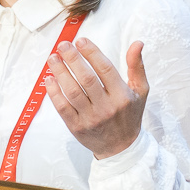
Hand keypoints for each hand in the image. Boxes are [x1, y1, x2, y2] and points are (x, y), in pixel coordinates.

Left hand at [43, 38, 148, 157]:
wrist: (120, 148)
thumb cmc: (129, 115)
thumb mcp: (141, 91)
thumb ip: (137, 66)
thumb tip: (137, 43)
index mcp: (122, 96)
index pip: (105, 69)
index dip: (92, 53)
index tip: (81, 40)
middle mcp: (107, 107)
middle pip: (86, 79)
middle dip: (73, 59)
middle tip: (63, 45)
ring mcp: (90, 118)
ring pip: (72, 92)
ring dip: (60, 73)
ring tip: (53, 58)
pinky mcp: (76, 127)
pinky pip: (62, 107)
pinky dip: (54, 92)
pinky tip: (49, 79)